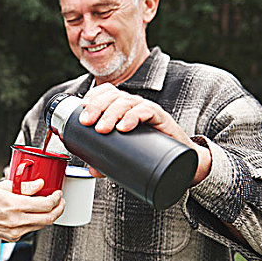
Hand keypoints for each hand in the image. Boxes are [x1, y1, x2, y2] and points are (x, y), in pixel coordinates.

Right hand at [0, 179, 64, 241]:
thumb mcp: (2, 186)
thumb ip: (24, 186)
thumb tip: (39, 184)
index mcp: (14, 205)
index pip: (45, 205)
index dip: (56, 199)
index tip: (57, 193)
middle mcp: (17, 221)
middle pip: (48, 218)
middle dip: (59, 209)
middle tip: (60, 201)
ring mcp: (16, 231)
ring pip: (42, 225)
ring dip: (49, 215)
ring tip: (50, 206)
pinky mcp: (14, 237)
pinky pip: (32, 229)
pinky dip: (37, 220)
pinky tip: (35, 213)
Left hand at [79, 83, 210, 184]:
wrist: (179, 159)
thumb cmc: (150, 149)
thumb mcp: (124, 152)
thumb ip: (107, 160)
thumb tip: (91, 168)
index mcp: (122, 106)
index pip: (106, 92)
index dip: (93, 96)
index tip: (82, 108)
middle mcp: (133, 104)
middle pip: (112, 95)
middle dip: (97, 107)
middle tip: (87, 122)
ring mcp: (146, 109)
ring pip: (126, 101)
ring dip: (111, 113)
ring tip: (102, 129)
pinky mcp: (160, 117)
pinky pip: (146, 110)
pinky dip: (133, 117)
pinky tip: (124, 126)